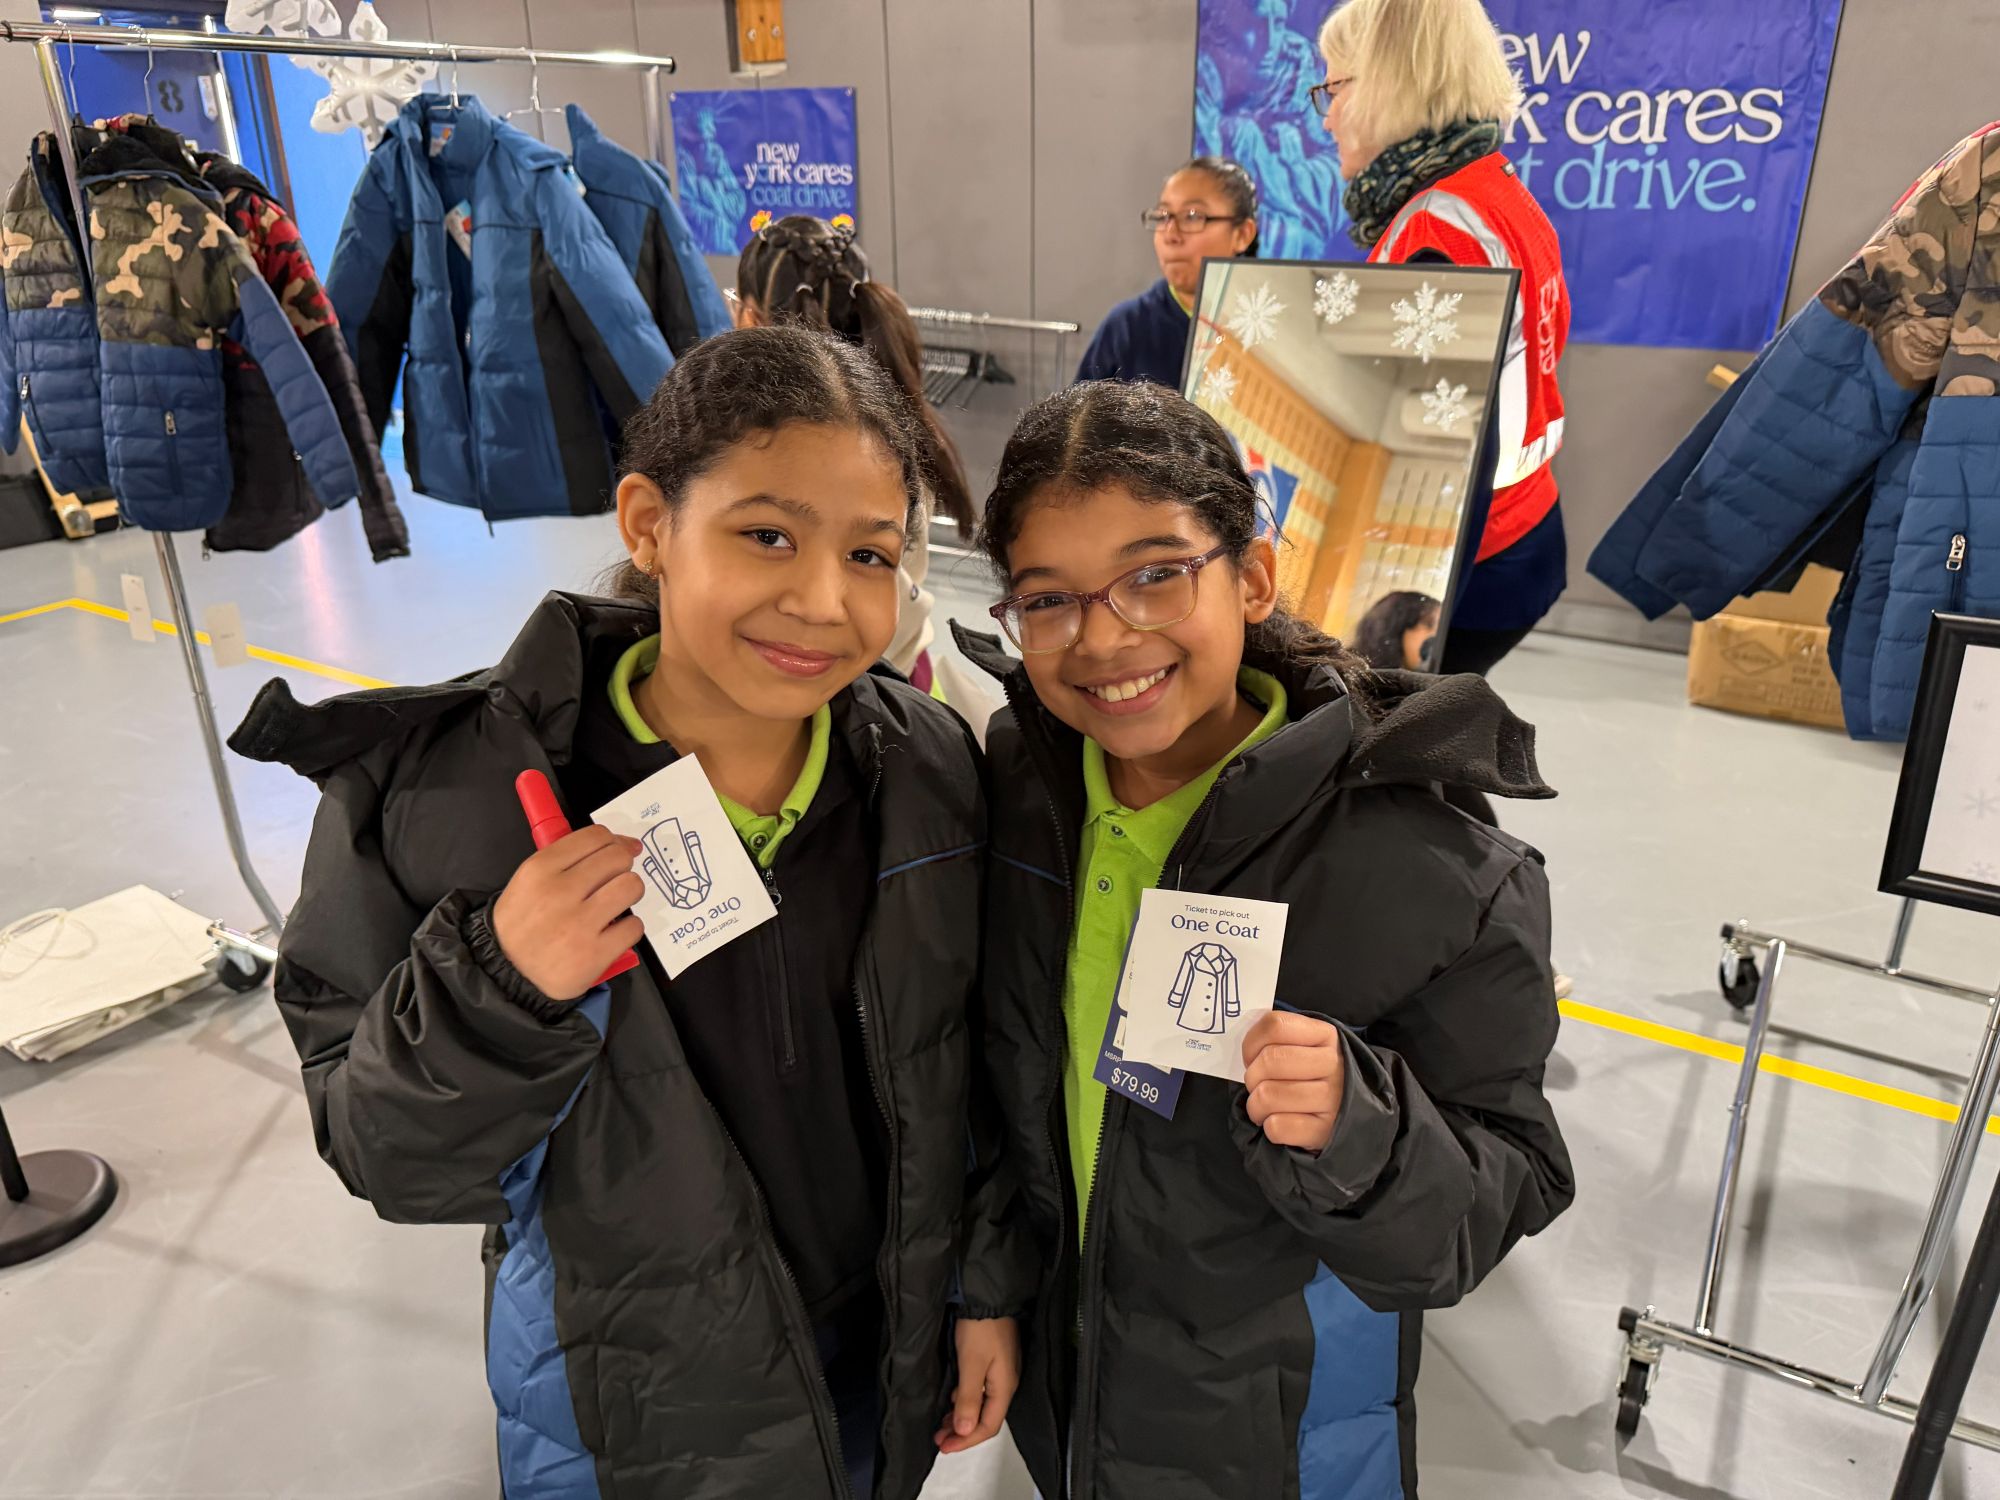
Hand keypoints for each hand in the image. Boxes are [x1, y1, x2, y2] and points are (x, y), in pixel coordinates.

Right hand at [491, 826, 644, 1000]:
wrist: (507, 972)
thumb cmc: (523, 923)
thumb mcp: (529, 880)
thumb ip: (569, 858)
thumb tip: (623, 843)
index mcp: (540, 869)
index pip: (596, 836)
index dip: (615, 841)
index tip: (620, 850)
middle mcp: (559, 893)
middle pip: (618, 858)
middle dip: (623, 867)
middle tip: (614, 881)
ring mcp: (578, 924)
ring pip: (631, 886)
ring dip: (629, 893)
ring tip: (615, 904)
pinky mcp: (595, 954)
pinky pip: (634, 926)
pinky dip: (629, 928)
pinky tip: (612, 932)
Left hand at [936, 1316, 1018, 1454]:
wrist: (987, 1296)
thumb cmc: (981, 1327)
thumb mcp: (971, 1364)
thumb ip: (969, 1398)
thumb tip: (965, 1430)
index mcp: (1004, 1387)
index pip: (988, 1426)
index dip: (967, 1440)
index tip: (945, 1447)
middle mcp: (1005, 1383)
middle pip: (986, 1418)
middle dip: (962, 1432)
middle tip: (940, 1439)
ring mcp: (1000, 1373)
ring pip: (981, 1406)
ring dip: (962, 1418)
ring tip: (942, 1425)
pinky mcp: (993, 1363)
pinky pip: (980, 1392)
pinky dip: (964, 1401)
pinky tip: (953, 1401)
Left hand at [1242, 1011, 1345, 1152]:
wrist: (1348, 1113)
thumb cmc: (1314, 1075)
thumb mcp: (1305, 1046)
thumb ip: (1277, 1038)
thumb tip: (1246, 1047)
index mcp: (1326, 1035)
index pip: (1276, 1026)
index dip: (1251, 1042)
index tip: (1252, 1057)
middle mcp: (1334, 1064)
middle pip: (1270, 1061)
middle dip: (1252, 1076)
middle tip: (1257, 1085)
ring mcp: (1333, 1099)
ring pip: (1268, 1095)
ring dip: (1256, 1105)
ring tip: (1265, 1107)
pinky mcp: (1325, 1131)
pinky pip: (1277, 1127)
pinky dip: (1269, 1127)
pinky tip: (1279, 1122)